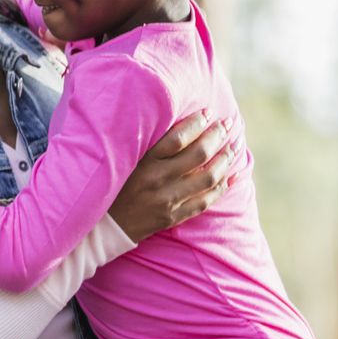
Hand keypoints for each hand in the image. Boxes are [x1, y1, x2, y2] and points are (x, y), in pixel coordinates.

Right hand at [108, 111, 235, 240]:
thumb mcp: (122, 160)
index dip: (197, 123)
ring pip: (208, 177)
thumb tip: (173, 121)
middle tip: (228, 125)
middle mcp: (156, 180)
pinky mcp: (173, 216)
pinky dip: (222, 187)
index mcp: (142, 163)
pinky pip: (205, 201)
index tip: (208, 112)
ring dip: (226, 159)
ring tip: (235, 146)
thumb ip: (145, 143)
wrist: (102, 225)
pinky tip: (232, 175)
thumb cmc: (112, 185)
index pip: (177, 138)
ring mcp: (167, 200)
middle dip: (217, 137)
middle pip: (198, 155)